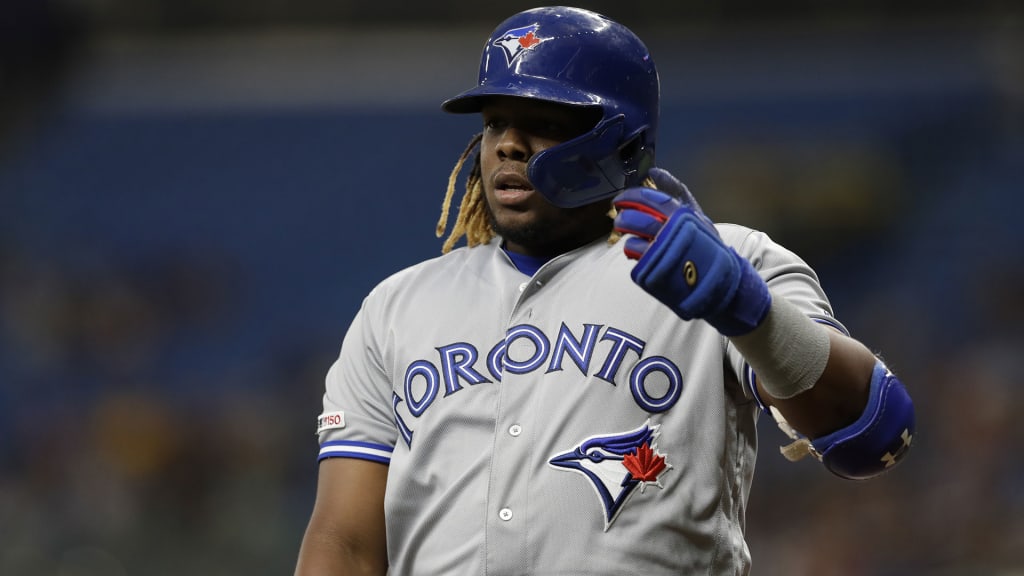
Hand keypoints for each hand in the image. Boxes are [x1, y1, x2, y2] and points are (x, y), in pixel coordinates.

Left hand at [612, 168, 770, 335]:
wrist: (719, 277)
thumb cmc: (704, 241)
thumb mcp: (694, 212)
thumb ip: (675, 190)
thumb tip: (654, 171)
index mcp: (682, 214)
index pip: (650, 199)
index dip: (631, 196)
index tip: (620, 199)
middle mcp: (673, 232)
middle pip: (637, 220)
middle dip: (623, 218)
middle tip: (620, 217)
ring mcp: (664, 253)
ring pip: (632, 239)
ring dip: (625, 234)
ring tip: (626, 233)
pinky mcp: (656, 270)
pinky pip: (635, 256)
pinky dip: (632, 251)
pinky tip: (636, 250)